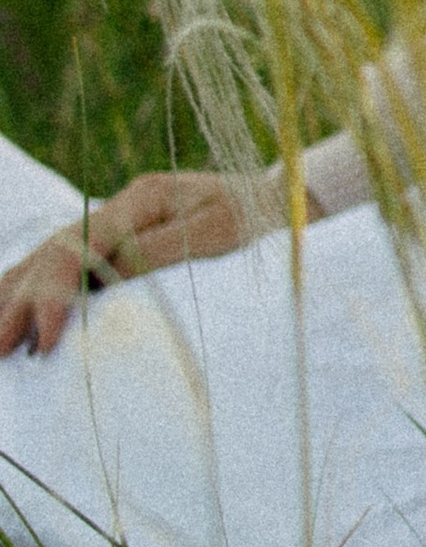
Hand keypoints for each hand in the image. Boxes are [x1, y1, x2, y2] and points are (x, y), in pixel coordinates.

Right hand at [0, 171, 250, 357]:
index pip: (82, 245)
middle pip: (53, 251)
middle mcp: (120, 205)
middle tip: (0, 348)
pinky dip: (32, 285)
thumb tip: (106, 278)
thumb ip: (164, 251)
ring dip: (15, 294)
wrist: (277, 201)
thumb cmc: (258, 220)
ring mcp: (115, 221)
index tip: (45, 337)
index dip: (56, 292)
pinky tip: (7, 308)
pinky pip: (65, 262)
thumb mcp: (221, 233)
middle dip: (21, 302)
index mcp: (143, 199)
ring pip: (48, 255)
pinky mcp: (118, 240)